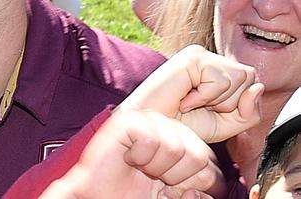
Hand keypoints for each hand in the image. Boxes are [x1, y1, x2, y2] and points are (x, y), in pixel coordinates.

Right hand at [39, 110, 220, 198]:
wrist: (98, 196)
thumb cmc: (132, 196)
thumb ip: (194, 197)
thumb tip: (200, 192)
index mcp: (187, 147)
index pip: (213, 168)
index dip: (193, 188)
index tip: (169, 190)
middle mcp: (172, 129)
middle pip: (199, 156)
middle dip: (175, 179)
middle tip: (153, 178)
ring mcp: (151, 121)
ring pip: (176, 147)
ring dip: (155, 168)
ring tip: (140, 167)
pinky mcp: (129, 119)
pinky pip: (150, 139)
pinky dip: (139, 157)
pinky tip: (129, 157)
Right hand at [120, 45, 262, 142]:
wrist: (153, 129)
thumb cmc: (183, 126)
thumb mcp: (226, 125)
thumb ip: (250, 112)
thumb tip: (258, 87)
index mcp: (218, 71)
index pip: (252, 82)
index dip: (238, 105)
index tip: (210, 111)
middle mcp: (211, 59)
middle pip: (250, 77)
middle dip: (230, 102)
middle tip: (202, 107)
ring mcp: (200, 55)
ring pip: (239, 77)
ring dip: (217, 100)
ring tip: (193, 102)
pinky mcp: (192, 57)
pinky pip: (220, 80)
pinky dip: (205, 96)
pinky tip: (186, 98)